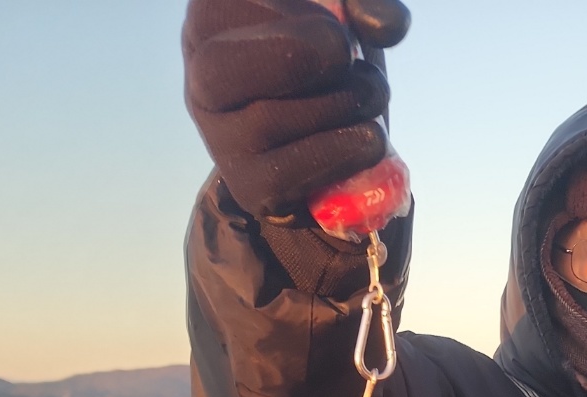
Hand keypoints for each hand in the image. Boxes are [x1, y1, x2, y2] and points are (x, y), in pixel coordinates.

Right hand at [183, 0, 410, 218]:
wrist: (335, 138)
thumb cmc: (330, 59)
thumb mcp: (341, 17)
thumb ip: (364, 3)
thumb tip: (386, 26)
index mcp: (210, 20)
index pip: (230, 8)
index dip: (292, 11)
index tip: (334, 26)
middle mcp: (200, 79)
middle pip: (220, 68)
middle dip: (292, 57)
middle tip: (344, 52)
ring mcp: (219, 139)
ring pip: (265, 123)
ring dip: (338, 105)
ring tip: (373, 94)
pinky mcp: (250, 188)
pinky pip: (289, 175)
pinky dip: (341, 153)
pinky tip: (368, 139)